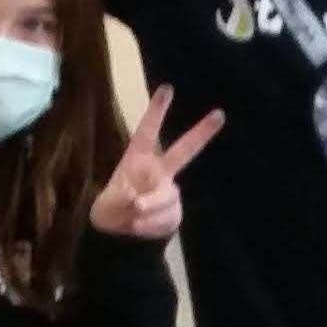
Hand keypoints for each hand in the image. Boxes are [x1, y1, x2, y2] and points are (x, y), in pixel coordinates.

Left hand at [91, 89, 223, 240]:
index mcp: (138, 159)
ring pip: (167, 196)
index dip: (157, 111)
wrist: (120, 237)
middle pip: (184, 151)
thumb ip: (121, 199)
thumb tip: (140, 201)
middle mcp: (158, 170)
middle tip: (219, 114)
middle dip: (202, 132)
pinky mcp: (174, 212)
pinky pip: (168, 217)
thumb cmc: (111, 209)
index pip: (148, 132)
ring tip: (132, 219)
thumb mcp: (106, 203)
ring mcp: (169, 191)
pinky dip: (151, 225)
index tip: (167, 89)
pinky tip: (140, 227)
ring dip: (149, 209)